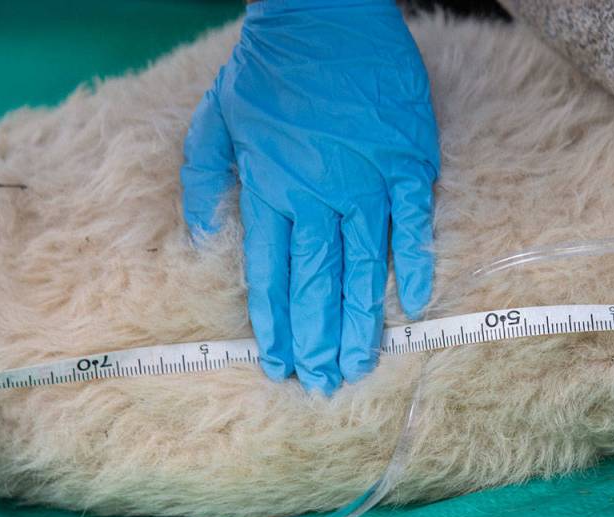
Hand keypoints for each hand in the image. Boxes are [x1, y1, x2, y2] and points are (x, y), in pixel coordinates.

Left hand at [181, 0, 439, 394]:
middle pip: (316, 282)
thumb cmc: (268, 68)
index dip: (276, 323)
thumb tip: (198, 234)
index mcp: (270, 189)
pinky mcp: (407, 164)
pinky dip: (415, 264)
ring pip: (362, 265)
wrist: (325, 14)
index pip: (270, 274)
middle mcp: (318, 196)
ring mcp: (367, 182)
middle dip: (317, 338)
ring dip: (360, 320)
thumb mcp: (215, 118)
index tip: (280, 364)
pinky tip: (413, 306)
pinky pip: (413, 225)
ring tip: (358, 366)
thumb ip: (204, 181)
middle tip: (320, 383)